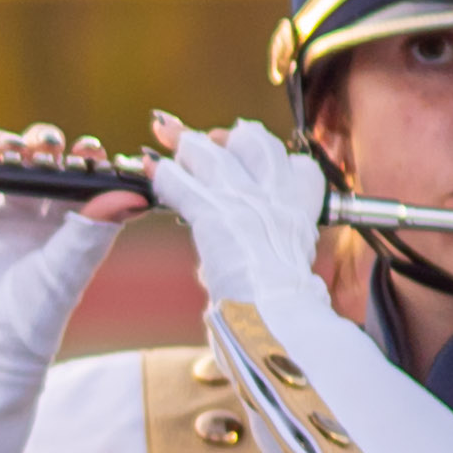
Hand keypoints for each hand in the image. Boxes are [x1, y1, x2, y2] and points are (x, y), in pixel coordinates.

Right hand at [0, 129, 131, 372]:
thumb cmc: (30, 322)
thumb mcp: (66, 271)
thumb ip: (94, 229)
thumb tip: (135, 194)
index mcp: (51, 231)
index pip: (66, 180)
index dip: (77, 159)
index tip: (85, 150)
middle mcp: (12, 223)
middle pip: (21, 166)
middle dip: (29, 147)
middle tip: (37, 148)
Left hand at [138, 112, 331, 313]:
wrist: (278, 321)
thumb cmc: (280, 308)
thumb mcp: (287, 268)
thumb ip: (266, 248)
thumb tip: (231, 258)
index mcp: (303, 210)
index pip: (296, 166)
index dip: (268, 156)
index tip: (247, 153)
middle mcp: (279, 198)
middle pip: (257, 143)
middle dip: (228, 136)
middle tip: (206, 136)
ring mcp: (248, 203)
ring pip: (215, 155)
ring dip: (187, 143)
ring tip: (164, 132)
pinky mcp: (217, 216)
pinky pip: (184, 185)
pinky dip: (164, 175)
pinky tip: (150, 168)